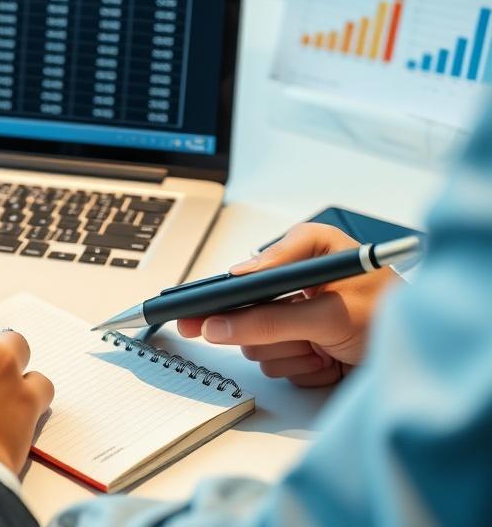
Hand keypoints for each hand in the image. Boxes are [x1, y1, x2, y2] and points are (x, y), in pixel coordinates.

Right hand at [177, 223, 400, 385]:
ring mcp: (297, 313)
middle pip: (244, 309)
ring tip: (321, 349)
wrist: (422, 356)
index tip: (194, 306)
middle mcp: (298, 278)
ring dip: (287, 352)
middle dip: (266, 331)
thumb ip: (271, 320)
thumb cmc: (391, 319)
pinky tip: (325, 360)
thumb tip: (220, 325)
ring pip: (256, 342)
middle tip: (266, 339)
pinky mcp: (300, 342)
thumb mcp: (330, 316)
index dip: (219, 291)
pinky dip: (299, 366)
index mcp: (307, 249)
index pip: (248, 270)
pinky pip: (274, 361)